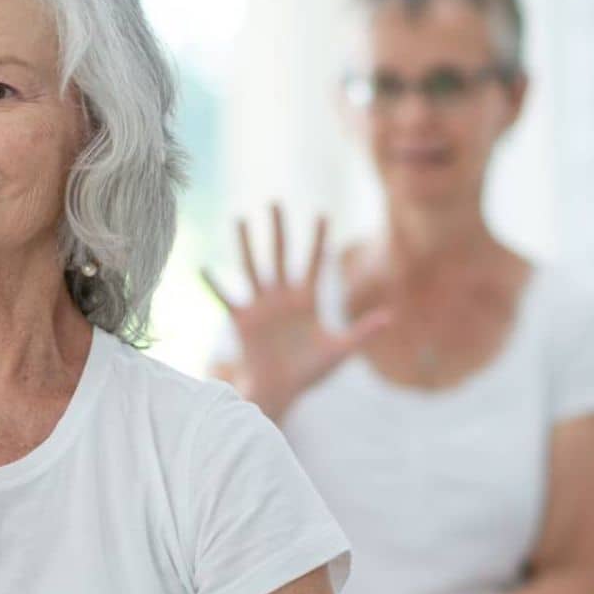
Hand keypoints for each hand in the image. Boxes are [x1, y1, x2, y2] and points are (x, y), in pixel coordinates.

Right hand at [202, 205, 388, 421]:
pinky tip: (204, 267)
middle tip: (275, 201)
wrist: (282, 391)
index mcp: (307, 300)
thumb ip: (362, 332)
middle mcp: (283, 297)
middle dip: (279, 229)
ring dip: (247, 244)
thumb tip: (390, 317)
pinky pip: (226, 297)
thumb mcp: (340, 351)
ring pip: (253, 267)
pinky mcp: (243, 320)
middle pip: (281, 255)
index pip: (314, 262)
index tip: (322, 213)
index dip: (318, 238)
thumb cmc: (311, 373)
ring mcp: (262, 306)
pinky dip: (214, 284)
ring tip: (240, 219)